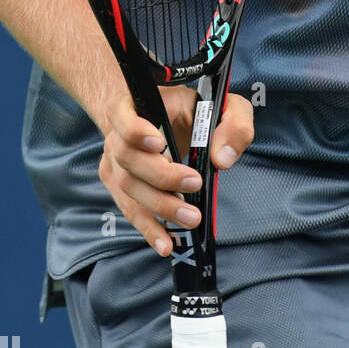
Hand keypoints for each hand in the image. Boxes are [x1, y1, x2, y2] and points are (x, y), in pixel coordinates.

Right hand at [98, 86, 254, 255]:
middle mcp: (117, 133)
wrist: (159, 116)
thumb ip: (233, 123)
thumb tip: (222, 159)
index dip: (136, 130)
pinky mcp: (118, 185)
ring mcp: (115, 161)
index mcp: (138, 104)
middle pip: (128, 157)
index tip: (159, 143)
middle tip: (195, 185)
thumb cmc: (191, 110)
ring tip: (190, 220)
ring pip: (128, 186)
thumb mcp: (222, 105)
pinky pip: (129, 209)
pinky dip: (148, 227)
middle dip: (162, 176)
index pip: (124, 114)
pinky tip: (166, 243)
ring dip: (159, 206)